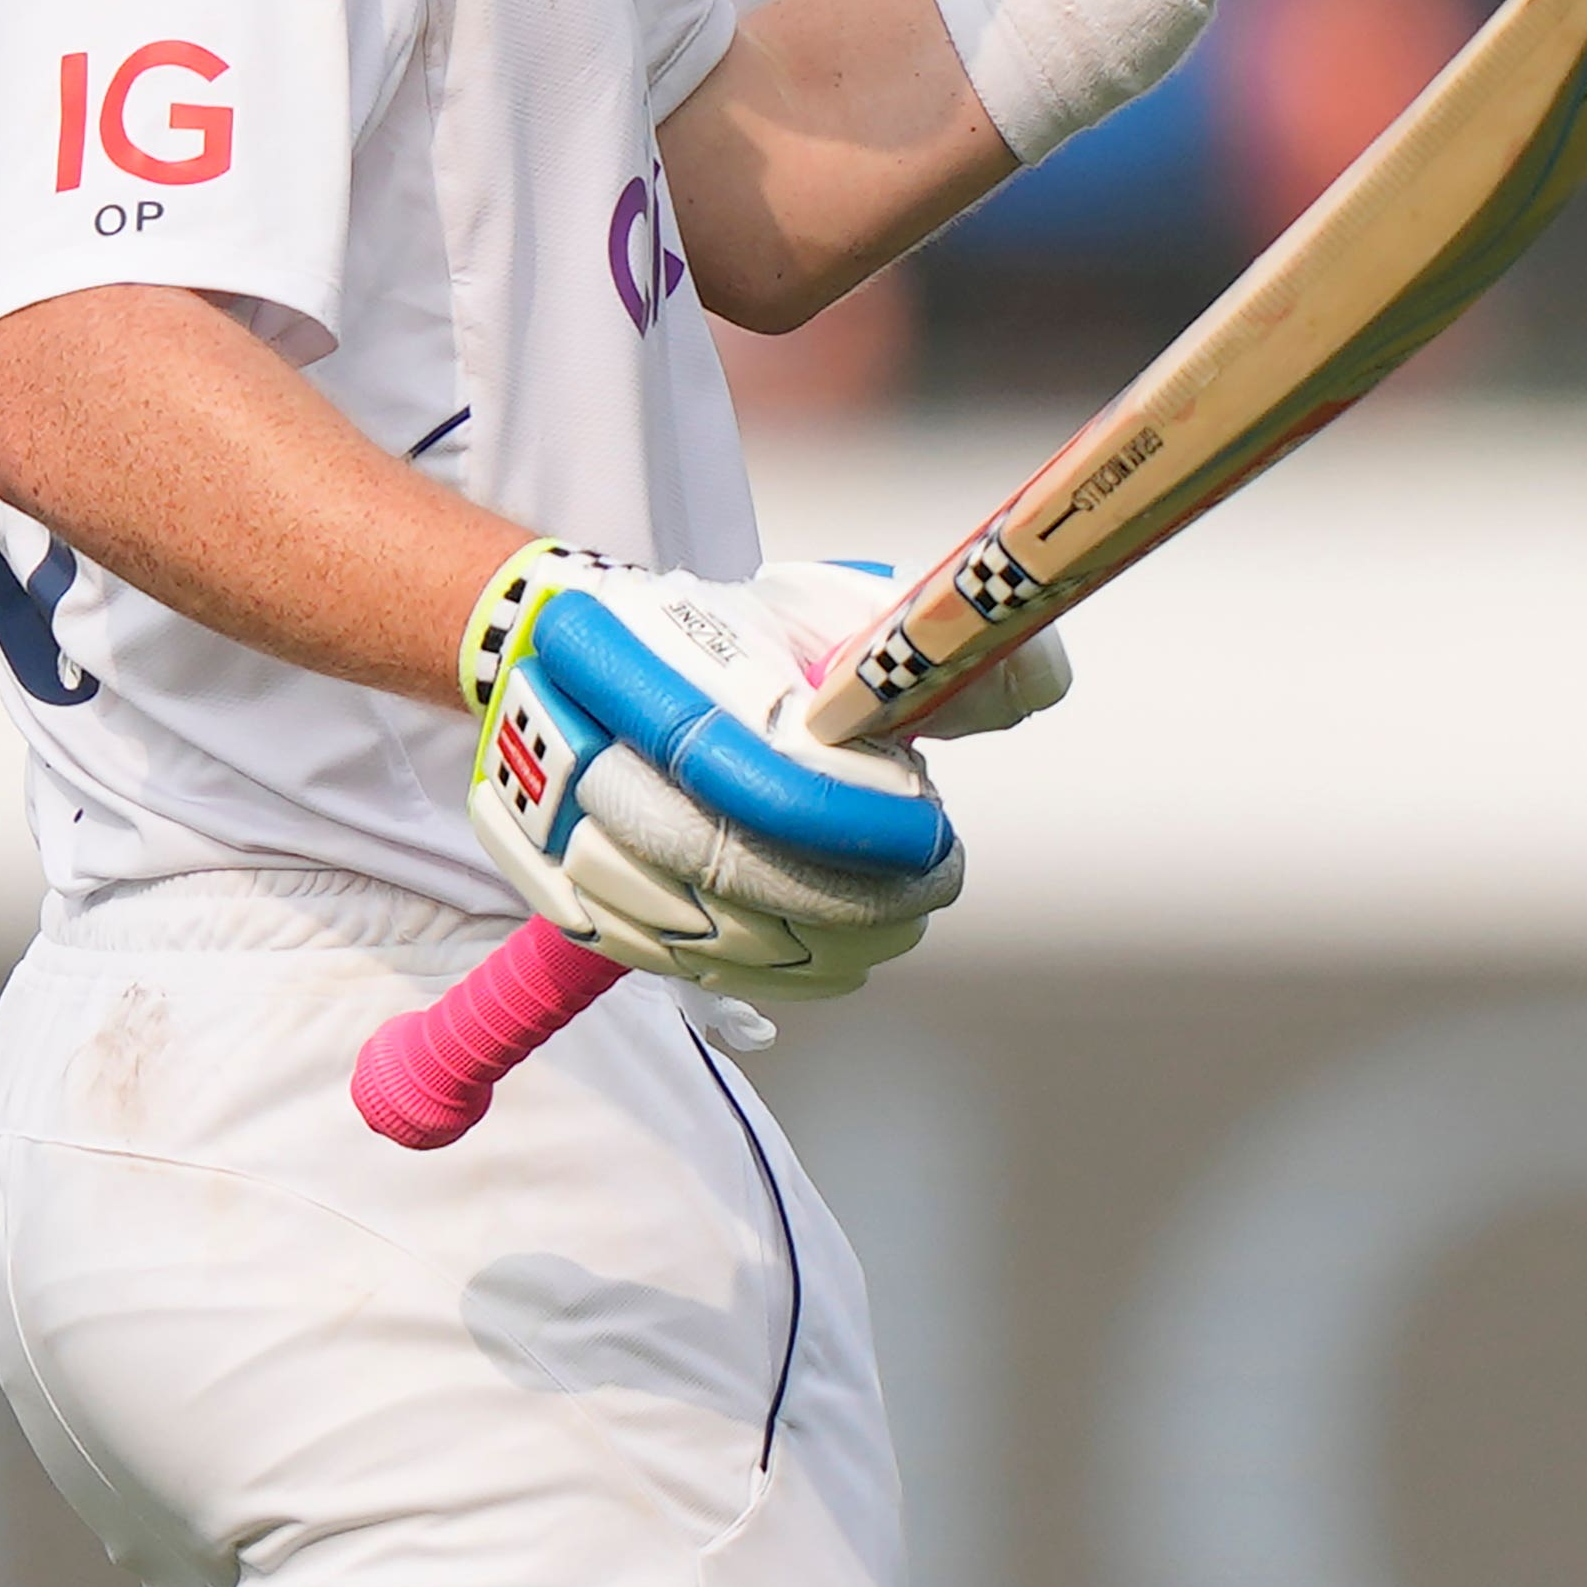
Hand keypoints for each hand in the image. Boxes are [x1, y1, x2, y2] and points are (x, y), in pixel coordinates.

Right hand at [462, 550, 1063, 1001]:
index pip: (763, 777)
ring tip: (898, 923)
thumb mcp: (806, 609)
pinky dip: (769, 976)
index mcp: (650, 671)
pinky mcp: (561, 901)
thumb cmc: (709, 632)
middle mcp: (588, 760)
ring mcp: (562, 842)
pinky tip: (835, 960)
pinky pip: (675, 968)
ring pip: (709, 935)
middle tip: (932, 887)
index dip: (859, 825)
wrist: (558, 657)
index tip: (935, 833)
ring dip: (824, 946)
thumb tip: (1029, 672)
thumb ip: (903, 641)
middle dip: (856, 900)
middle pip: (735, 872)